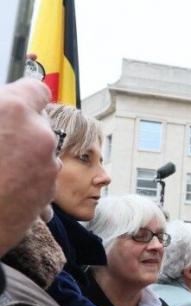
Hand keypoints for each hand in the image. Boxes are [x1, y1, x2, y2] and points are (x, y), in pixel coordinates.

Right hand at [0, 79, 58, 255]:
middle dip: (22, 131)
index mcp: (12, 110)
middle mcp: (39, 135)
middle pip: (39, 124)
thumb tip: (5, 108)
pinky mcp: (48, 193)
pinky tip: (4, 189)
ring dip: (25, 158)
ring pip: (41, 153)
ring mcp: (47, 167)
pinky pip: (39, 179)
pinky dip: (26, 181)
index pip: (35, 89)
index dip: (24, 97)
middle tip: (0, 145)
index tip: (16, 105)